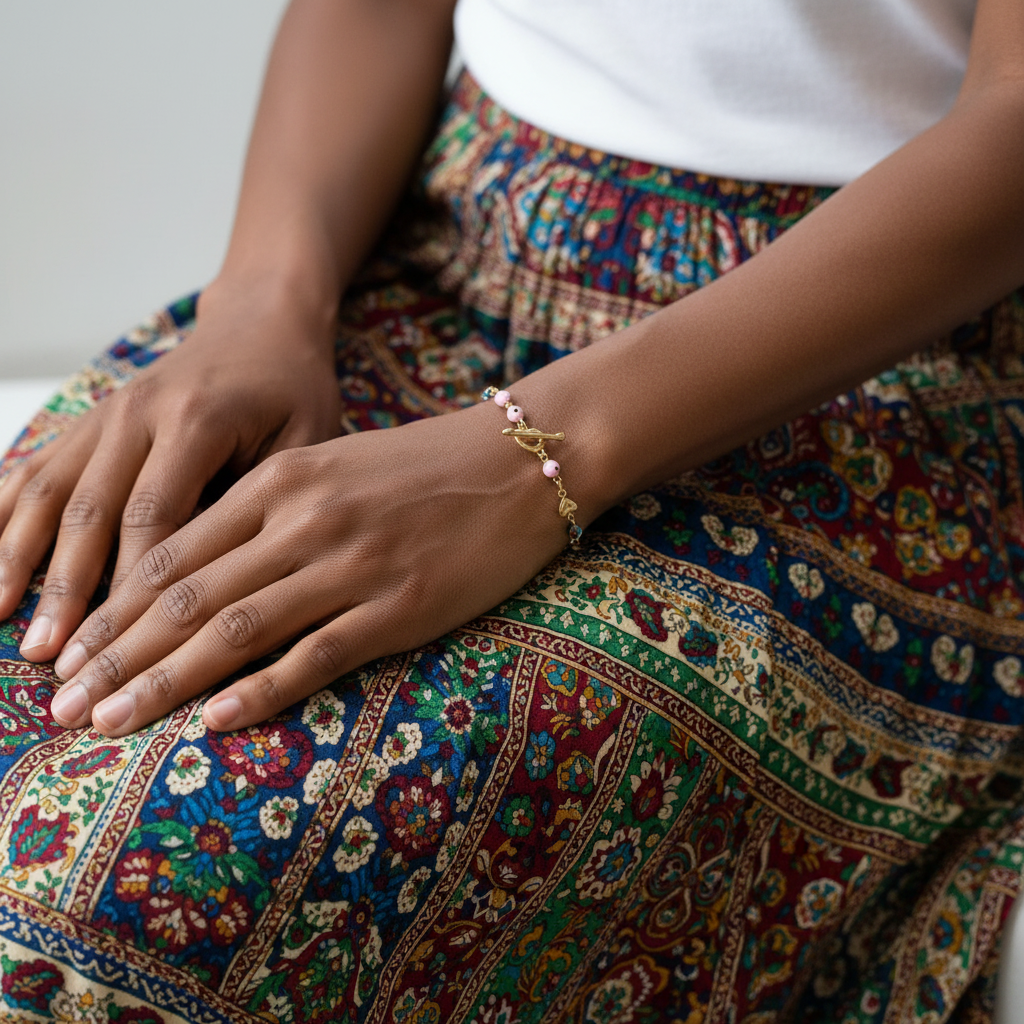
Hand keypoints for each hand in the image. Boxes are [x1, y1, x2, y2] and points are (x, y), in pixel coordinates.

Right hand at [4, 280, 341, 663]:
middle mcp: (138, 413)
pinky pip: (36, 471)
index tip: (124, 650)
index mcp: (197, 420)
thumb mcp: (305, 439)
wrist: (261, 323)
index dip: (134, 589)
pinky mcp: (90, 420)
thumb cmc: (294, 389)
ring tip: (8, 629)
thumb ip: (266, 500)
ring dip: (21, 563)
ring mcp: (105, 413)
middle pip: (91, 513)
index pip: (154, 517)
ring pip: (50, 494)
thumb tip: (230, 583)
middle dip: (68, 592)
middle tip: (52, 662)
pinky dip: (4, 520)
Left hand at [46, 403, 569, 735]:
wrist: (522, 460)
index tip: (70, 655)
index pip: (171, 552)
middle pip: (186, 597)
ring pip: (235, 630)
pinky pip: (315, 655)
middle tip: (63, 707)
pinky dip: (260, 691)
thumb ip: (270, 510)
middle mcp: (303, 521)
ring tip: (109, 724)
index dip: (111, 611)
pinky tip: (216, 724)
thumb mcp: (335, 467)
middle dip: (115, 656)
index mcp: (282, 482)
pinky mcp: (399, 606)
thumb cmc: (427, 466)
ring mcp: (351, 565)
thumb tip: (207, 569)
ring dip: (165, 682)